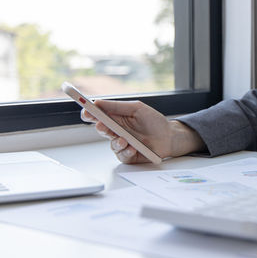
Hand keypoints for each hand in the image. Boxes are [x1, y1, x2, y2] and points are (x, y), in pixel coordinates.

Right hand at [81, 100, 205, 163]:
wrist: (170, 137)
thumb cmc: (154, 121)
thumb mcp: (137, 109)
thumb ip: (117, 106)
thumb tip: (97, 102)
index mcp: (116, 117)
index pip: (98, 115)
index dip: (89, 113)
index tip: (85, 111)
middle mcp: (117, 130)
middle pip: (101, 129)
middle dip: (100, 127)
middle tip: (101, 125)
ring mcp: (122, 143)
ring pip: (111, 143)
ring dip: (117, 141)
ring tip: (124, 139)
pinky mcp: (128, 155)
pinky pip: (122, 154)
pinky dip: (126, 151)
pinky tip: (133, 147)